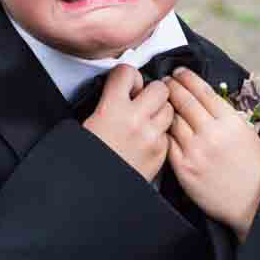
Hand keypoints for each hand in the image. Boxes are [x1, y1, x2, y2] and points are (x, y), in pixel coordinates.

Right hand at [83, 64, 173, 182]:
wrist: (96, 187)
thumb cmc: (90, 155)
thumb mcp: (91, 120)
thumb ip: (110, 100)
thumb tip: (124, 88)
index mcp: (112, 108)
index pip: (128, 72)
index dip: (128, 77)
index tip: (127, 84)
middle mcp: (135, 119)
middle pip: (159, 88)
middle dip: (152, 92)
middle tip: (142, 101)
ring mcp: (151, 137)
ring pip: (169, 109)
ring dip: (160, 112)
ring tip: (146, 121)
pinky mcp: (161, 152)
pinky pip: (169, 132)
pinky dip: (161, 133)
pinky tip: (147, 140)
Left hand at [164, 68, 259, 241]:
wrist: (250, 202)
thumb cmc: (251, 168)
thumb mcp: (247, 134)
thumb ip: (227, 115)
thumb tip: (205, 96)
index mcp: (231, 122)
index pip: (203, 91)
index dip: (188, 78)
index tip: (180, 72)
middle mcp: (212, 133)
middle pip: (184, 101)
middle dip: (171, 86)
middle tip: (165, 80)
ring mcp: (195, 150)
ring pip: (172, 119)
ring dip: (164, 106)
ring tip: (160, 100)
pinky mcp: (183, 166)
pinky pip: (168, 141)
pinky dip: (163, 130)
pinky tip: (161, 124)